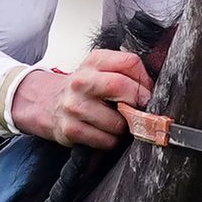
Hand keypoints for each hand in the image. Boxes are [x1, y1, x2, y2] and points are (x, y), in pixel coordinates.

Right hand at [8, 48, 153, 146]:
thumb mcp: (102, 70)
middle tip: (138, 112)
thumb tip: (152, 93)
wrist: (49, 103)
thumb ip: (127, 73)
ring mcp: (74, 106)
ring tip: (117, 122)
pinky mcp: (70, 129)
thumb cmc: (84, 89)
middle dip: (137, 104)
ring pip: (117, 121)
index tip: (146, 93)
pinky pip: (106, 140)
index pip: (130, 62)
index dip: (144, 81)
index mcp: (94, 61)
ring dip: (124, 127)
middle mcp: (81, 81)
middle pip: (120, 86)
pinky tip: (105, 133)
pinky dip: (111, 140)